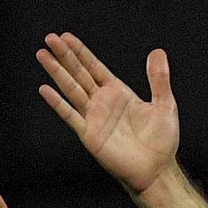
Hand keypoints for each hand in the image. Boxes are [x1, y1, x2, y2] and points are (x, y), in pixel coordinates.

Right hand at [37, 33, 179, 194]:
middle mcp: (102, 102)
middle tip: (50, 38)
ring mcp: (94, 117)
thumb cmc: (162, 141)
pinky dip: (58, 103)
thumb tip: (158, 52)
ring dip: (57, 72)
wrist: (157, 170)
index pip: (94, 67)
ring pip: (71, 89)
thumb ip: (159, 79)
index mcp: (118, 92)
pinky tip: (45, 90)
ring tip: (42, 55)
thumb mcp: (165, 104)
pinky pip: (70, 116)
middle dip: (65, 56)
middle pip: (79, 73)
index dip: (80, 52)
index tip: (66, 37)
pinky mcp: (89, 134)